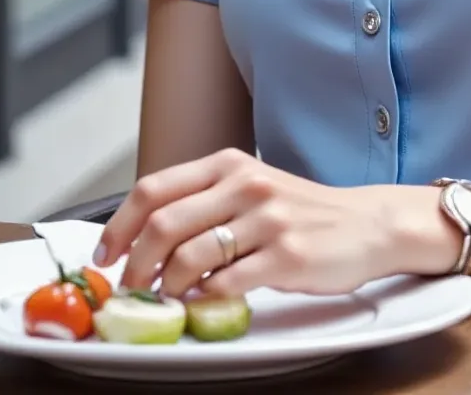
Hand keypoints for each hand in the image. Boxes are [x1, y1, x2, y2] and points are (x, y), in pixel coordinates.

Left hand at [92, 149, 461, 298]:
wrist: (366, 224)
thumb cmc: (301, 211)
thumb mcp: (250, 190)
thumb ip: (203, 204)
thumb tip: (142, 240)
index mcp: (228, 165)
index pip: (153, 189)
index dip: (118, 227)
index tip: (104, 257)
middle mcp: (244, 185)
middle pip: (163, 224)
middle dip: (134, 265)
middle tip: (129, 290)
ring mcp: (266, 219)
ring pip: (189, 257)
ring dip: (165, 289)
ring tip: (166, 302)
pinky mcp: (286, 256)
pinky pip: (226, 284)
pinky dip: (203, 301)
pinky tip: (202, 304)